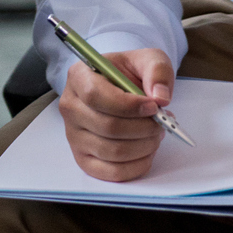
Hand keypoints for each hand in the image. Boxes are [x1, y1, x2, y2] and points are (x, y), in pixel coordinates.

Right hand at [60, 46, 172, 181]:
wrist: (121, 88)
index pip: (95, 95)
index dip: (128, 105)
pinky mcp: (84, 159)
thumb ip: (157, 70)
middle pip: (106, 127)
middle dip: (143, 128)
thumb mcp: (147, 59)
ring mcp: (74, 137)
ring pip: (111, 152)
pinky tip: (148, 151)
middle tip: (162, 122)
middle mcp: (70, 107)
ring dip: (143, 146)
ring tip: (156, 133)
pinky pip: (111, 173)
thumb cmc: (130, 73)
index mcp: (78, 77)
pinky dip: (137, 166)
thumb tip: (161, 98)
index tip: (153, 106)